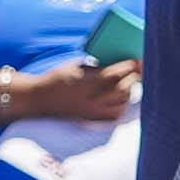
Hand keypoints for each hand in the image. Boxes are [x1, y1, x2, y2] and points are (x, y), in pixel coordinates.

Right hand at [2, 57, 139, 123]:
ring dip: (129, 92)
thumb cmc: (58, 78)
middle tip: (138, 69)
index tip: (135, 61)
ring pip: (120, 104)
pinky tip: (124, 98)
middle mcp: (89, 100)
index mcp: (84, 83)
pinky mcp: (90, 119)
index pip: (112, 75)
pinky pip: (113, 116)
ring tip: (131, 82)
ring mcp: (91, 112)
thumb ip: (96, 68)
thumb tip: (118, 66)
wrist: (40, 99)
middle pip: (120, 90)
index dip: (127, 67)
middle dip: (133, 78)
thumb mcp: (75, 67)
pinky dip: (121, 106)